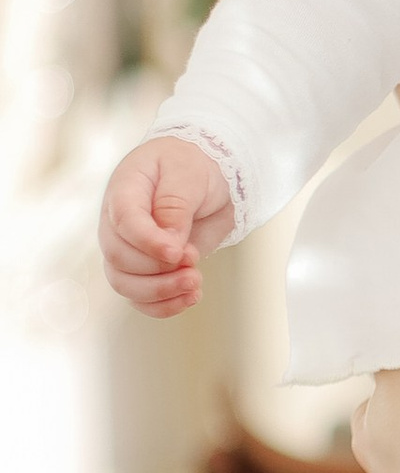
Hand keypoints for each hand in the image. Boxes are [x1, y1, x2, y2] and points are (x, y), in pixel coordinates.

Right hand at [99, 136, 235, 315]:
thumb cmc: (192, 166)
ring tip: (196, 284)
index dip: (148, 242)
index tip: (178, 254)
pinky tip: (191, 297)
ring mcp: (128, 248)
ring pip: (125, 284)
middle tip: (194, 262)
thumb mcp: (188, 173)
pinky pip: (141, 298)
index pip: (123, 221)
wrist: (207, 177)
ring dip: (161, 292)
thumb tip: (170, 243)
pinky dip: (164, 305)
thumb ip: (175, 204)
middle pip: (119, 259)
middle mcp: (118, 223)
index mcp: (125, 189)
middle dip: (158, 270)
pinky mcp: (145, 269)